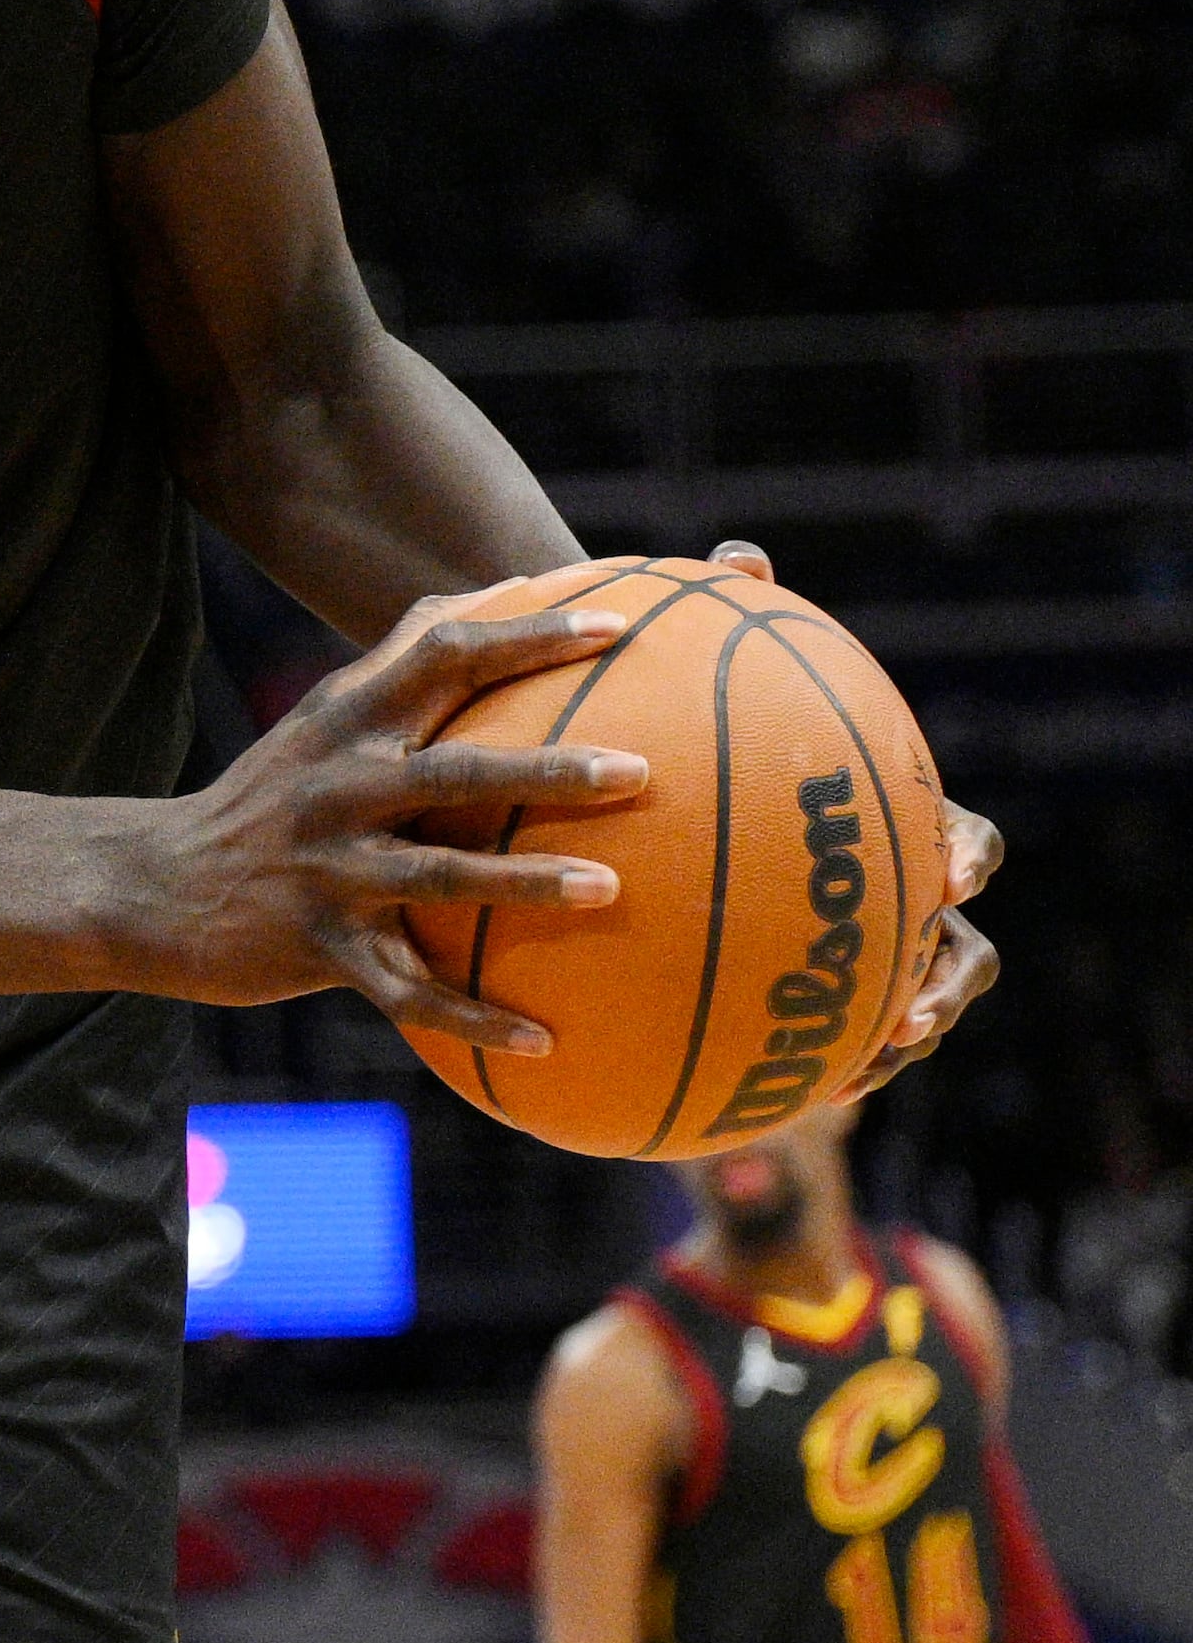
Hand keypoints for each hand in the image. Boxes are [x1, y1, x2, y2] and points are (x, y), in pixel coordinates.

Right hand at [117, 573, 647, 1046]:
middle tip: (640, 773)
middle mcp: (339, 788)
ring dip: (525, 886)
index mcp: (347, 722)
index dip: (529, 638)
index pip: (443, 657)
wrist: (155, 886)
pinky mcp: (319, 946)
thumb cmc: (270, 796)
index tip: (617, 627)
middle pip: (456, 772)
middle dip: (547, 770)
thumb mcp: (321, 717)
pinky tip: (543, 1041)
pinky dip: (472, 1018)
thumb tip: (502, 587)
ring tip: (610, 889)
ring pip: (439, 878)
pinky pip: (407, 991)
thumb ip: (404, 656)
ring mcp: (330, 870)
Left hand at [706, 546, 1004, 1094]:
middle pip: (958, 956)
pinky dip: (782, 1066)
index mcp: (901, 828)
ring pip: (896, 1020)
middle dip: (945, 986)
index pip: (963, 844)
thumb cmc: (706, 723)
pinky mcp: (801, 1007)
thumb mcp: (707, 673)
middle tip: (913, 1009)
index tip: (953, 869)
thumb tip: (739, 556)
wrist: (673, 798)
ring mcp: (855, 960)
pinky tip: (716, 1087)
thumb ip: (733, 620)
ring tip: (839, 1078)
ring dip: (879, 1049)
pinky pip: (806, 1048)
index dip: (968, 857)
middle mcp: (896, 900)